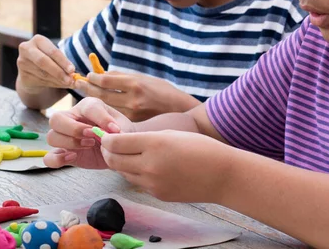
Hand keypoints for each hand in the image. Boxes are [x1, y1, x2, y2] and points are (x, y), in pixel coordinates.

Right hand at [17, 35, 74, 90]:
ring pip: (43, 73)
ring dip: (58, 80)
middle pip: (43, 61)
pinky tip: (60, 85)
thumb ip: (64, 64)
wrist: (33, 71)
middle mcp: (27, 49)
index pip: (52, 51)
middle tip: (70, 80)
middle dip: (58, 71)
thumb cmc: (49, 60)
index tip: (72, 70)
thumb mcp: (56, 58)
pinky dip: (53, 84)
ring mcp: (22, 62)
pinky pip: (40, 81)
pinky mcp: (22, 75)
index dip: (63, 61)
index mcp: (38, 40)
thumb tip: (75, 77)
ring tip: (68, 83)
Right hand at [44, 97, 133, 169]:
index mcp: (88, 106)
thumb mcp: (123, 127)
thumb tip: (112, 132)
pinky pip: (49, 157)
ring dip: (69, 142)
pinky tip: (72, 157)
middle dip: (73, 129)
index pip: (87, 107)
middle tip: (92, 136)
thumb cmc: (120, 133)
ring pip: (52, 136)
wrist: (119, 149)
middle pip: (56, 119)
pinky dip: (56, 159)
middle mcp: (72, 118)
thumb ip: (118, 128)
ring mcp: (65, 137)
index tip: (114, 129)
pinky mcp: (64, 153)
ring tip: (89, 145)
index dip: (100, 118)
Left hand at [75, 71, 200, 121]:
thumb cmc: (162, 91)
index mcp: (135, 84)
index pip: (105, 80)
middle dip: (86, 88)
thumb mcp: (143, 79)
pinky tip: (98, 112)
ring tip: (84, 96)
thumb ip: (122, 77)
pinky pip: (114, 119)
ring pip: (104, 109)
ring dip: (92, 102)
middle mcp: (132, 100)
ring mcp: (133, 115)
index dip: (92, 78)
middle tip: (76, 83)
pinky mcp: (133, 125)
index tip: (87, 76)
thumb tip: (100, 74)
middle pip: (100, 95)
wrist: (181, 110)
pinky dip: (104, 114)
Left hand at [100, 130, 232, 202]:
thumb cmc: (200, 147)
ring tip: (129, 155)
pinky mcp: (158, 195)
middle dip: (107, 153)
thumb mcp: (171, 134)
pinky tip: (148, 166)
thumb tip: (121, 141)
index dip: (106, 139)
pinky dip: (138, 174)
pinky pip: (139, 183)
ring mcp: (153, 183)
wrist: (222, 174)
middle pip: (113, 161)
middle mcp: (149, 165)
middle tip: (109, 146)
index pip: (115, 143)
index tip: (106, 136)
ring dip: (121, 164)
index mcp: (154, 144)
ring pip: (124, 173)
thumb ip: (145, 139)